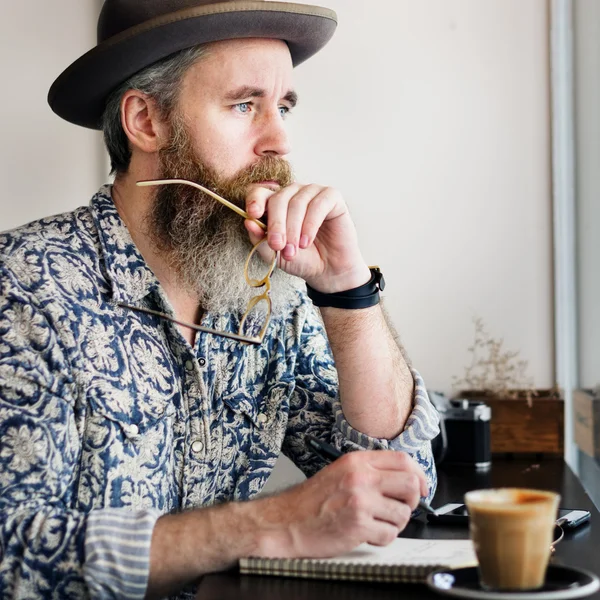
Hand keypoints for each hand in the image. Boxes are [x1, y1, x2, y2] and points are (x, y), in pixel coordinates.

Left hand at [244, 183, 371, 292]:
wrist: (327, 271)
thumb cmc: (301, 259)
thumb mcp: (274, 254)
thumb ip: (259, 239)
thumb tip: (248, 222)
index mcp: (275, 203)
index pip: (260, 192)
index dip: (255, 200)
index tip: (253, 214)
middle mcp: (293, 193)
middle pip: (278, 198)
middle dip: (276, 224)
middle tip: (277, 245)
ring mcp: (313, 192)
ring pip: (298, 202)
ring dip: (293, 229)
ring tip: (294, 250)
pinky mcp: (332, 197)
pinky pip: (318, 204)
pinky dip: (310, 224)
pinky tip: (306, 241)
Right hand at [251, 450, 428, 558]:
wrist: (287, 522)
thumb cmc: (311, 500)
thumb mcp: (340, 472)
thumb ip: (369, 471)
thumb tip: (403, 478)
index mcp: (357, 461)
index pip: (402, 460)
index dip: (418, 475)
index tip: (420, 486)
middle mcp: (361, 478)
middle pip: (410, 484)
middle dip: (412, 500)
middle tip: (401, 507)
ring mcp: (360, 502)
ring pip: (403, 513)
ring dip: (395, 523)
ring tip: (377, 522)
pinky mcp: (358, 526)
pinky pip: (389, 535)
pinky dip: (383, 538)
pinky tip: (367, 534)